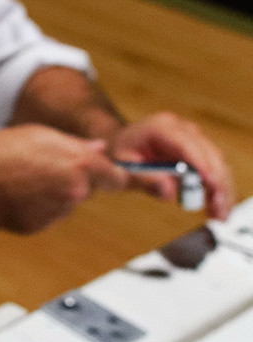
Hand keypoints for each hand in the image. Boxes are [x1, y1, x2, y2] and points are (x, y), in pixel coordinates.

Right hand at [0, 125, 128, 234]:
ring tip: (24, 180)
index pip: (119, 178)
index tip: (119, 177)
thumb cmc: (2, 152)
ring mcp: (58, 212)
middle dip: (76, 181)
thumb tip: (100, 149)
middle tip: (46, 168)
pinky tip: (17, 195)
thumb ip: (77, 145)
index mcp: (80, 165)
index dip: (116, 176)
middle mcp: (75, 191)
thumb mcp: (42, 135)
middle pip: (89, 189)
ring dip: (54, 195)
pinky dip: (36, 208)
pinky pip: (46, 216)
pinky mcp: (40, 226)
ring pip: (66, 203)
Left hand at [107, 112, 234, 218]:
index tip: (211, 183)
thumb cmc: (119, 154)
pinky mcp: (200, 152)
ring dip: (222, 190)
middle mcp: (181, 129)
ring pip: (217, 163)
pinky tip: (219, 209)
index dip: (201, 163)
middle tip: (219, 209)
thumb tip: (168, 191)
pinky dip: (218, 190)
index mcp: (159, 127)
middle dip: (217, 182)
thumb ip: (143, 178)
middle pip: (208, 153)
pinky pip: (215, 170)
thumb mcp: (122, 166)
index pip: (185, 143)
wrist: (120, 145)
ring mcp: (193, 139)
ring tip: (220, 214)